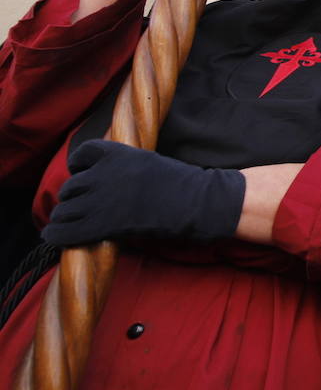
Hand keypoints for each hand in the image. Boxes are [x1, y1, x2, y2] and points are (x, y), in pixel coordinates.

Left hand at [42, 140, 244, 245]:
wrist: (195, 202)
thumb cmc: (179, 184)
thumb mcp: (146, 162)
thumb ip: (121, 167)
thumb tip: (99, 180)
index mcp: (116, 154)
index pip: (81, 153)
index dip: (78, 166)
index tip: (84, 174)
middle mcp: (102, 174)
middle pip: (69, 186)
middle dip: (74, 197)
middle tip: (86, 207)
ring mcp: (100, 200)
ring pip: (63, 209)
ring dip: (66, 217)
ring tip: (75, 223)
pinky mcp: (100, 225)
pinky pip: (62, 231)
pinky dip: (56, 234)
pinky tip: (57, 236)